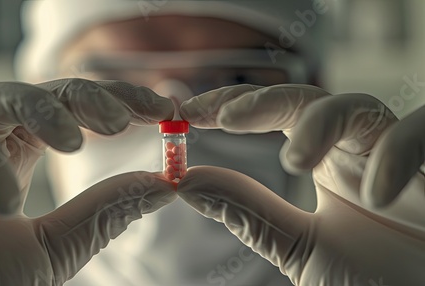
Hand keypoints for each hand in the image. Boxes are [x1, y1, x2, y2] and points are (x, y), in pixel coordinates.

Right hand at [0, 79, 173, 230]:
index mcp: (22, 151)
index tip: (164, 112)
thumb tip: (163, 186)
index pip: (78, 110)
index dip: (122, 103)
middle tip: (131, 119)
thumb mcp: (52, 250)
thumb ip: (102, 214)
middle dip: (94, 97)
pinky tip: (8, 202)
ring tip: (75, 145)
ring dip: (43, 111)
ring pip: (0, 93)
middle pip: (49, 90)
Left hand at [178, 84, 424, 284]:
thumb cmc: (371, 282)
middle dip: (265, 100)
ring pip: (361, 106)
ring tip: (293, 163)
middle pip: (309, 98)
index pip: (276, 115)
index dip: (233, 105)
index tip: (189, 112)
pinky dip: (398, 154)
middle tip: (224, 116)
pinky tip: (375, 194)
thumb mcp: (299, 247)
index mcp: (326, 163)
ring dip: (323, 123)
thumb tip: (189, 180)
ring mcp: (399, 155)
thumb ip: (249, 212)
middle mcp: (358, 150)